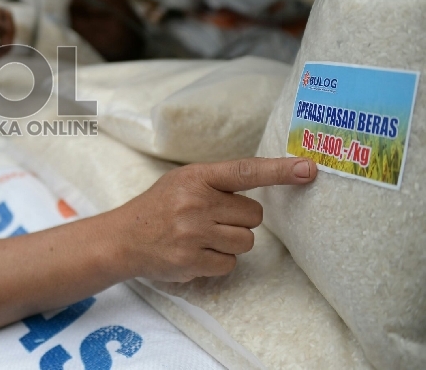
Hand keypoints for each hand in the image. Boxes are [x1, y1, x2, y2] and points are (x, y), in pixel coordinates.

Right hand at [109, 157, 316, 282]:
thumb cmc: (158, 207)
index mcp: (196, 177)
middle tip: (212, 219)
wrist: (122, 238)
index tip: (308, 169)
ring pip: (246, 241)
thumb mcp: (182, 182)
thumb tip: (265, 178)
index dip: (279, 170)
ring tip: (204, 237)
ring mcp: (194, 233)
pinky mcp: (192, 261)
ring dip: (231, 242)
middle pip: (253, 215)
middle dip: (239, 220)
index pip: (245, 171)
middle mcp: (196, 203)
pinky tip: (196, 253)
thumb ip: (217, 182)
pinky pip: (230, 263)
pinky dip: (218, 261)